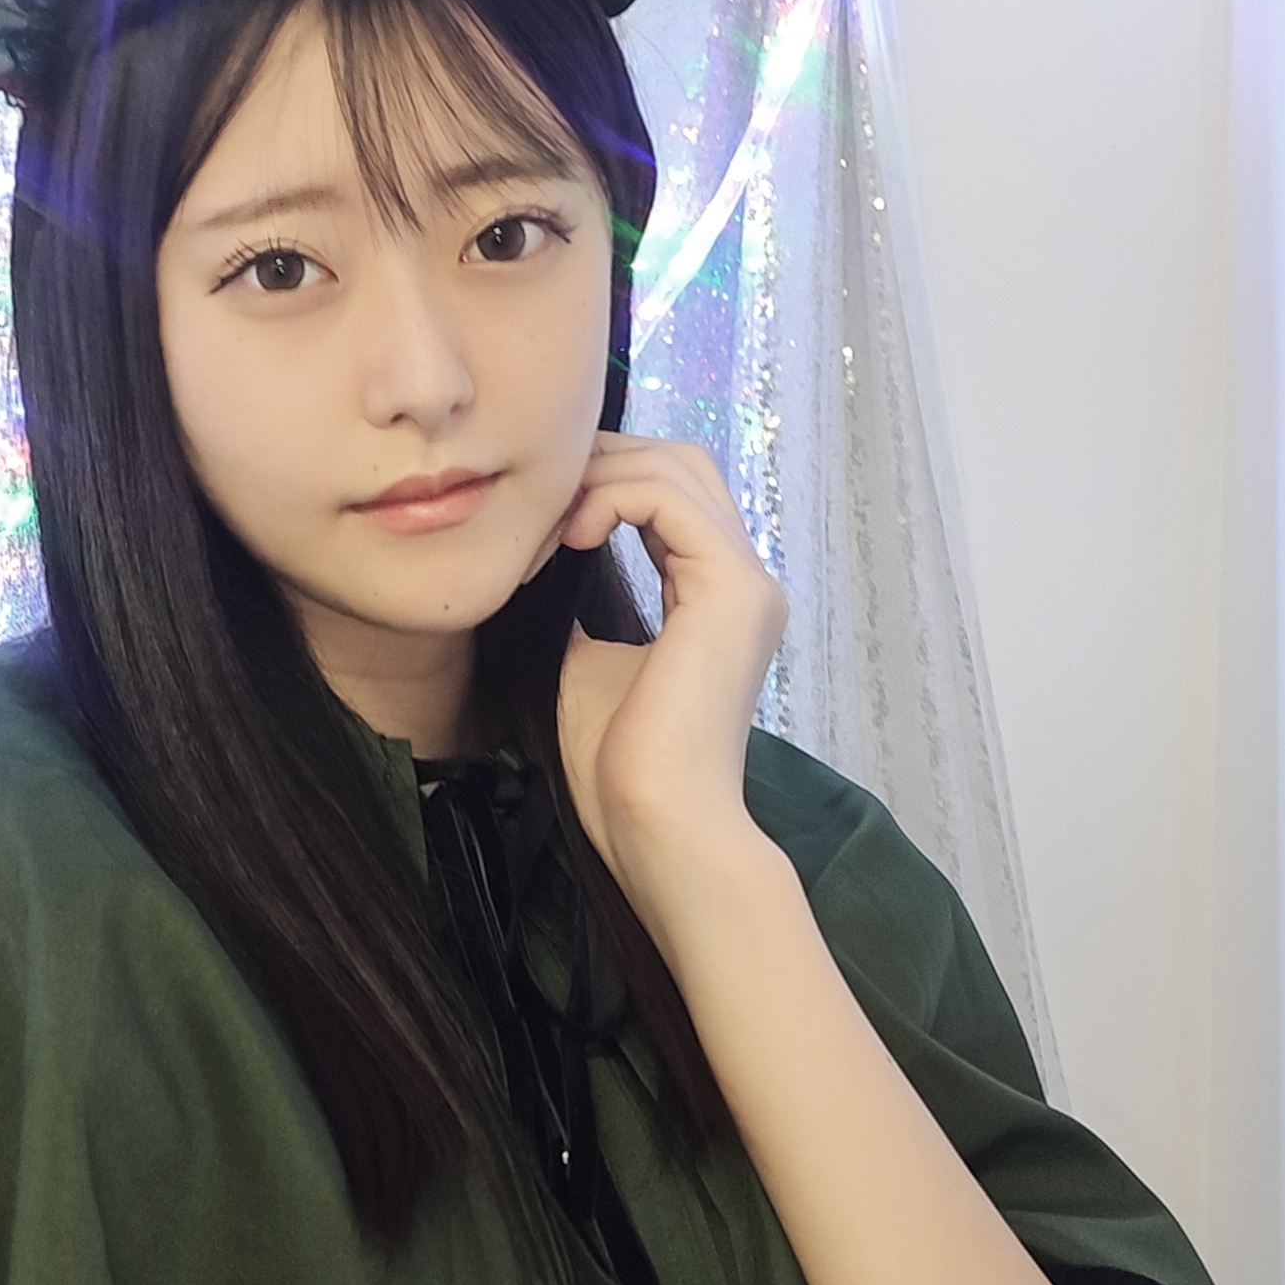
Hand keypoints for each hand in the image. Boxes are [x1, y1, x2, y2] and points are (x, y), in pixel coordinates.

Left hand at [552, 433, 788, 889]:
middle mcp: (744, 582)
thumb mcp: (586, 660)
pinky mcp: (733, 590)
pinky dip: (612, 497)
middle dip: (603, 462)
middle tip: (538, 500)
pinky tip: (573, 535)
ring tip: (551, 523)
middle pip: (682, 464)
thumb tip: (545, 561)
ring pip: (678, 468)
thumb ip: (582, 606)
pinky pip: (670, 497)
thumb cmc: (619, 764)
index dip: (602, 484)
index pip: (672, 494)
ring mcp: (746, 583)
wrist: (652, 822)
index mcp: (717, 598)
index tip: (540, 522)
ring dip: (600, 478)